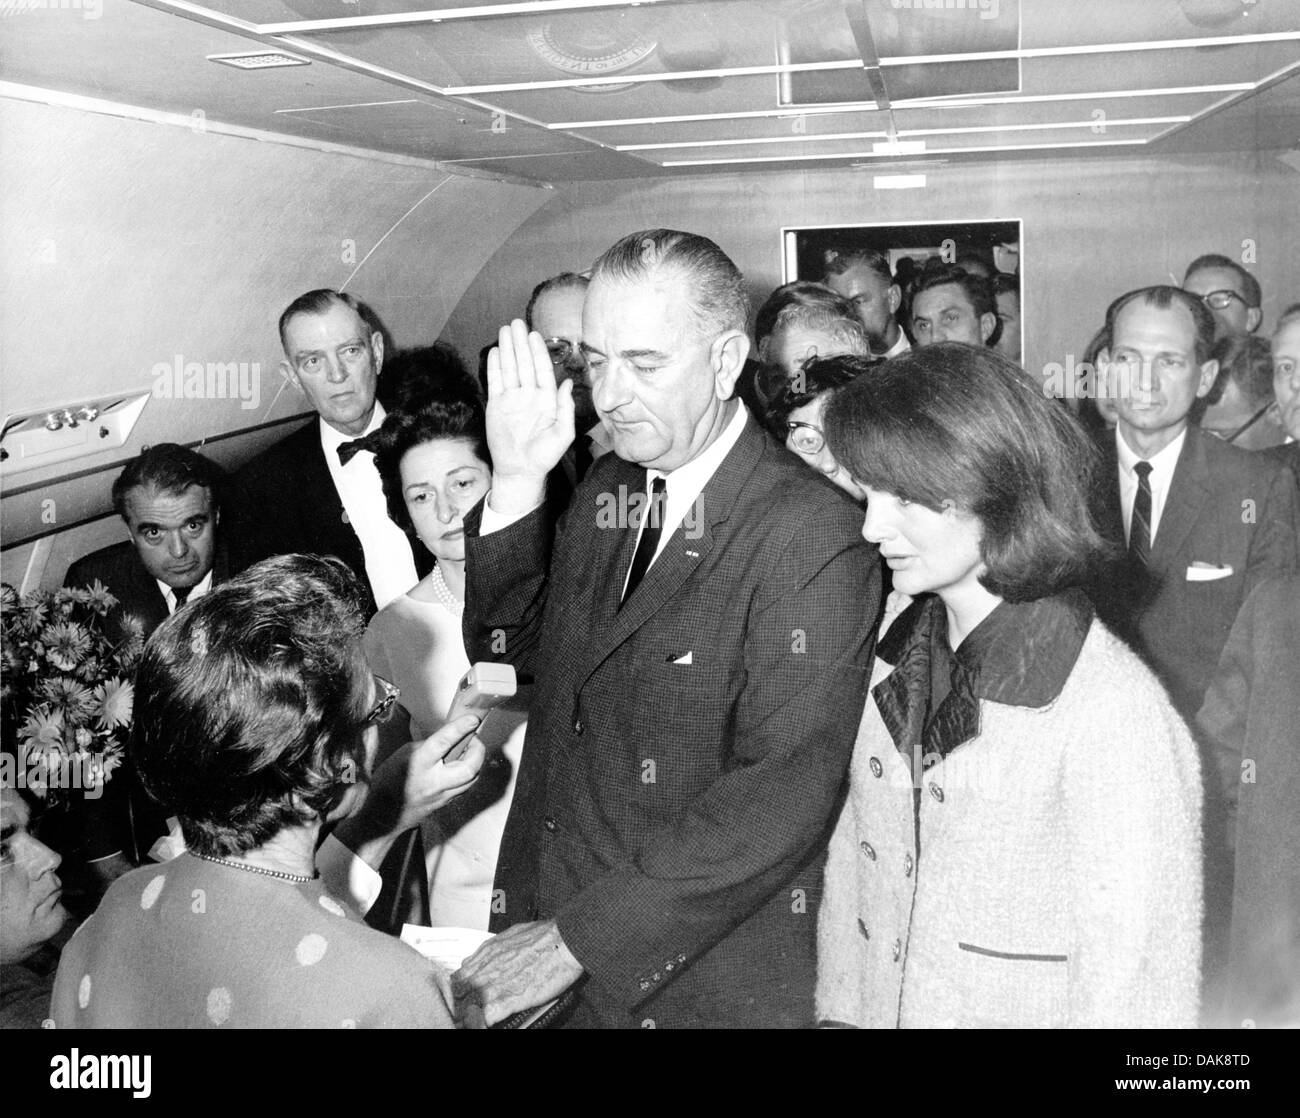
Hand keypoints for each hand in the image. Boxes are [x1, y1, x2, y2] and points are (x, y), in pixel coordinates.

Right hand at [330, 714, 484, 868]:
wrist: (382, 816)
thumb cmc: (389, 781)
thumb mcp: (403, 754)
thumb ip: (428, 745)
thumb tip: (448, 739)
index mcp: (419, 764)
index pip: (444, 742)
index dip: (461, 728)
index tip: (473, 719)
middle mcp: (434, 782)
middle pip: (469, 767)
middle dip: (478, 749)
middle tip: (473, 738)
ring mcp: (442, 795)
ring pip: (472, 778)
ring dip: (476, 761)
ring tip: (469, 750)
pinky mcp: (446, 803)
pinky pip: (465, 786)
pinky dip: (468, 773)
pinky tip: (461, 765)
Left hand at [452, 920, 583, 1027]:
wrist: (563, 942)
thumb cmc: (544, 935)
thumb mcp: (512, 933)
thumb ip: (495, 948)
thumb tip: (485, 954)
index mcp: (487, 953)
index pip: (459, 977)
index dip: (459, 989)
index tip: (462, 996)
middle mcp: (487, 969)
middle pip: (460, 994)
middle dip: (461, 1005)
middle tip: (464, 1013)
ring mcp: (496, 985)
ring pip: (469, 1007)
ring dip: (469, 1015)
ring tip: (473, 1021)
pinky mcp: (510, 1000)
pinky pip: (486, 1017)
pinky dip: (484, 1022)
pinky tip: (488, 1023)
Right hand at [486, 320, 575, 514]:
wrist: (521, 470)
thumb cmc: (545, 456)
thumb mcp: (563, 434)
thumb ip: (566, 409)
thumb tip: (567, 383)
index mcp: (547, 399)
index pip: (542, 370)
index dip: (538, 351)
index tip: (534, 334)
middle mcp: (530, 395)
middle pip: (524, 363)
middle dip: (520, 343)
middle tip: (516, 323)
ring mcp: (513, 399)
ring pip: (510, 368)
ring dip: (508, 349)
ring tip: (505, 330)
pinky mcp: (497, 405)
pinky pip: (496, 382)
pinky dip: (495, 367)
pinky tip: (496, 352)